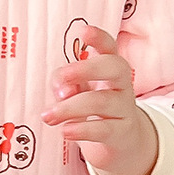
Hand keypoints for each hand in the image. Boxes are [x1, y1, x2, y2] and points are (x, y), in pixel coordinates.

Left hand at [42, 25, 158, 174]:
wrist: (122, 142)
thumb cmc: (94, 110)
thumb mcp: (77, 92)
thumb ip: (65, 84)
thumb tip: (64, 91)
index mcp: (110, 67)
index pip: (109, 46)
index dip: (98, 37)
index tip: (82, 32)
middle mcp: (122, 84)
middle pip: (113, 67)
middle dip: (86, 69)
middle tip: (62, 77)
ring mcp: (124, 108)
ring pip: (101, 102)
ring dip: (71, 107)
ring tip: (49, 116)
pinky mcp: (122, 132)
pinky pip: (104, 129)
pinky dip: (82, 129)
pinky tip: (66, 131)